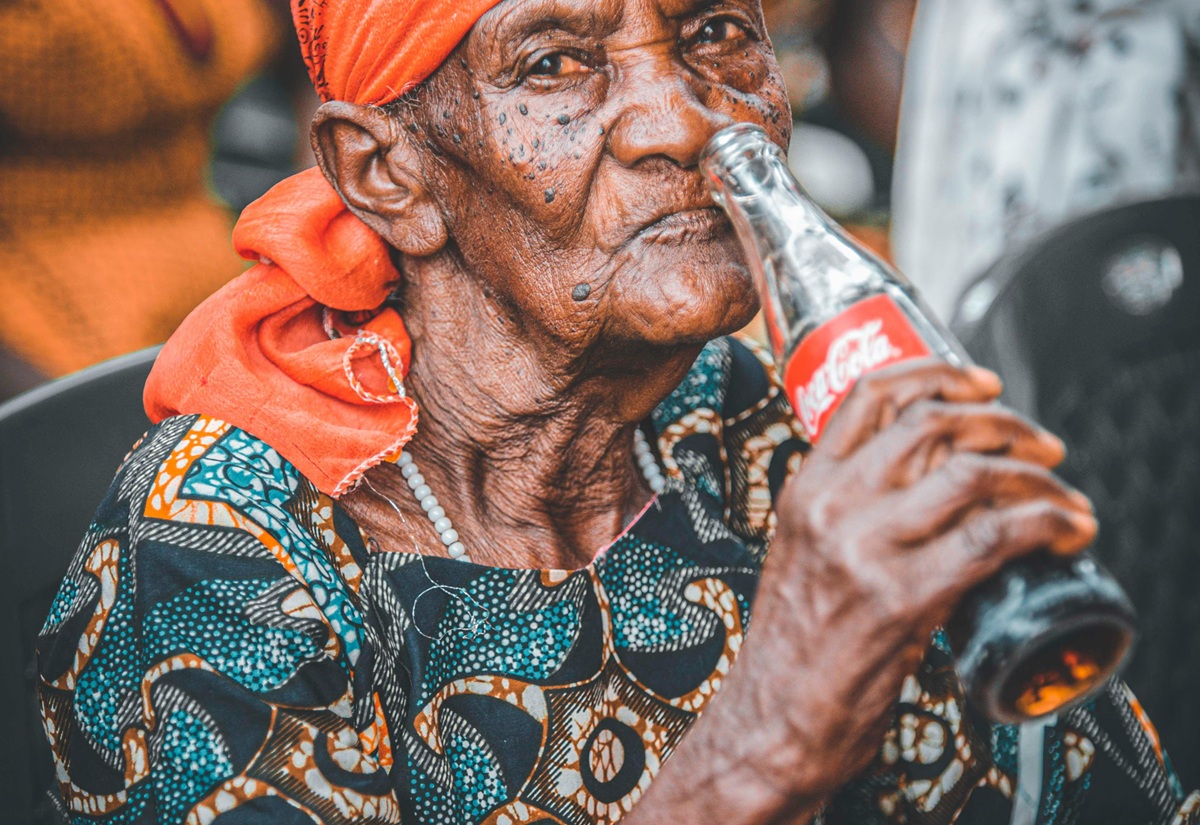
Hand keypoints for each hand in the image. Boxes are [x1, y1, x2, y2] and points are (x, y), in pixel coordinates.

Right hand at [628, 359, 1095, 824]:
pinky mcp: (904, 599)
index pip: (869, 395)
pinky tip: (1067, 530)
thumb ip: (850, 508)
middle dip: (1003, 420)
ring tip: (1060, 491)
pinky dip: (1047, 523)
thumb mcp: (803, 550)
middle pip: (931, 422)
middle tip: (1038, 442)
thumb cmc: (795, 644)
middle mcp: (832, 507)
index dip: (938, 373)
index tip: (982, 382)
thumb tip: (931, 478)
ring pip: (971, 474)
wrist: (773, 719)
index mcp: (804, 488)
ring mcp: (866, 550)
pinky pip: (994, 536)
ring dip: (1035, 474)